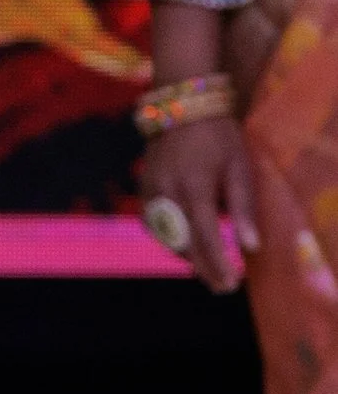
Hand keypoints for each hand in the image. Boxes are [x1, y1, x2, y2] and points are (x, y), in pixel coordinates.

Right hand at [138, 117, 256, 293]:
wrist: (184, 107)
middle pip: (184, 243)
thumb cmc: (220, 137)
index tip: (232, 284)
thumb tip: (251, 247)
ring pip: (165, 236)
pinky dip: (169, 239)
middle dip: (204, 268)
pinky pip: (153, 224)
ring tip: (207, 269)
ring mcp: (151, 190)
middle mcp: (168, 191)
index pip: (206, 237)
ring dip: (186, 256)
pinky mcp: (143, 188)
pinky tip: (185, 246)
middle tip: (222, 286)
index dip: (218, 264)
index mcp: (194, 186)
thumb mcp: (239, 167)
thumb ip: (243, 208)